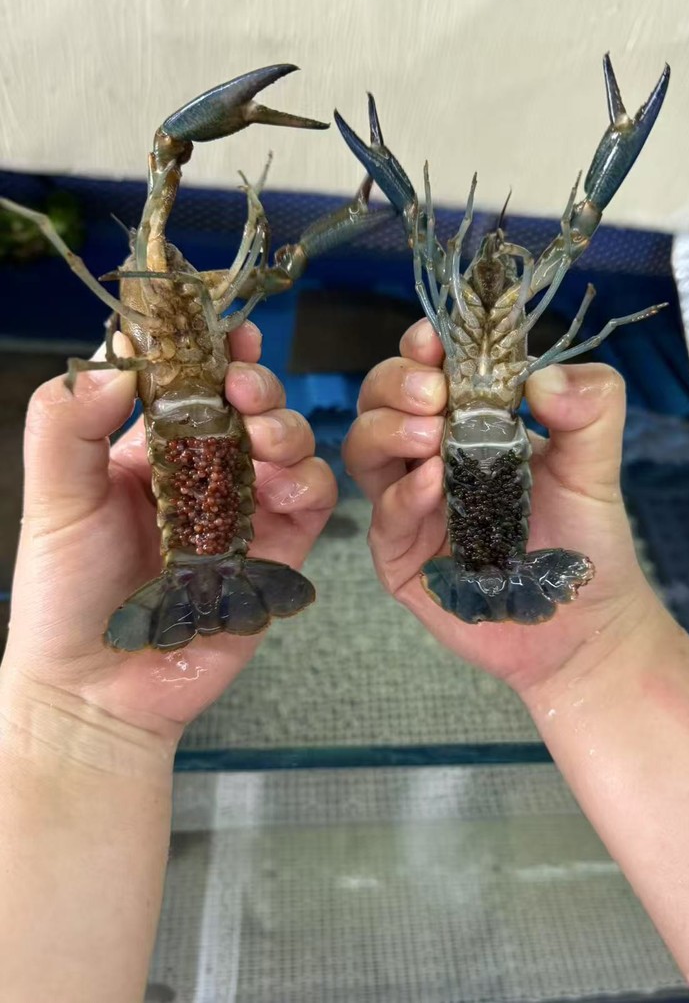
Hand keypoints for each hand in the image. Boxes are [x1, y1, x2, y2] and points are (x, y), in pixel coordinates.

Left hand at [2, 322, 335, 739]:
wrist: (95, 689)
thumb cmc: (65, 594)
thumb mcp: (54, 496)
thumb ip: (68, 423)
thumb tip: (116, 357)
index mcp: (151, 447)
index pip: (188, 380)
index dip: (208, 346)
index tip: (219, 324)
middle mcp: (204, 470)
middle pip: (250, 405)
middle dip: (256, 382)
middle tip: (244, 384)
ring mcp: (244, 508)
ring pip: (289, 443)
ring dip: (285, 426)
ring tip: (262, 434)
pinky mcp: (275, 550)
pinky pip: (310, 500)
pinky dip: (308, 481)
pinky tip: (286, 483)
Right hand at [343, 318, 669, 693]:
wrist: (583, 629)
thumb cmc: (585, 543)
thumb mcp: (597, 466)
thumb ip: (592, 409)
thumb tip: (543, 376)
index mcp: (470, 424)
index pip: (429, 370)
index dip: (421, 349)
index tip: (433, 339)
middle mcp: (430, 457)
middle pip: (380, 400)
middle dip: (395, 384)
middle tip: (432, 392)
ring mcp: (409, 506)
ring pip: (364, 449)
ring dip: (388, 430)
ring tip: (429, 434)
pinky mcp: (400, 555)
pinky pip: (383, 515)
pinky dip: (405, 494)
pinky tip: (434, 488)